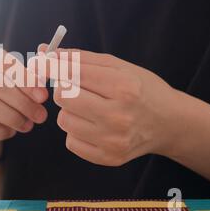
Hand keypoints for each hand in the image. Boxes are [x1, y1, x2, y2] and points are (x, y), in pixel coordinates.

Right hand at [0, 46, 48, 150]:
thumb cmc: (3, 99)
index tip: (43, 96)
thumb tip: (42, 93)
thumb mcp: (17, 87)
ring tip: (28, 125)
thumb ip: (30, 84)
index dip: (25, 79)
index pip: (4, 62)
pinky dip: (0, 131)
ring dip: (13, 117)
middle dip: (22, 101)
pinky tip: (10, 132)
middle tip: (41, 115)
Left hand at [37, 45, 179, 165]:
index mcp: (124, 87)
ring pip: (64, 120)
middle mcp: (119, 116)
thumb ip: (80, 58)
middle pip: (64, 97)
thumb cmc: (141, 89)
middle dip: (64, 88)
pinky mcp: (108, 158)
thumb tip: (43, 52)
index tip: (40, 62)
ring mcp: (113, 140)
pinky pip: (70, 141)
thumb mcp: (118, 66)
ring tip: (89, 108)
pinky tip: (93, 125)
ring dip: (70, 111)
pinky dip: (76, 131)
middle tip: (77, 88)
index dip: (52, 66)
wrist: (169, 123)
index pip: (73, 74)